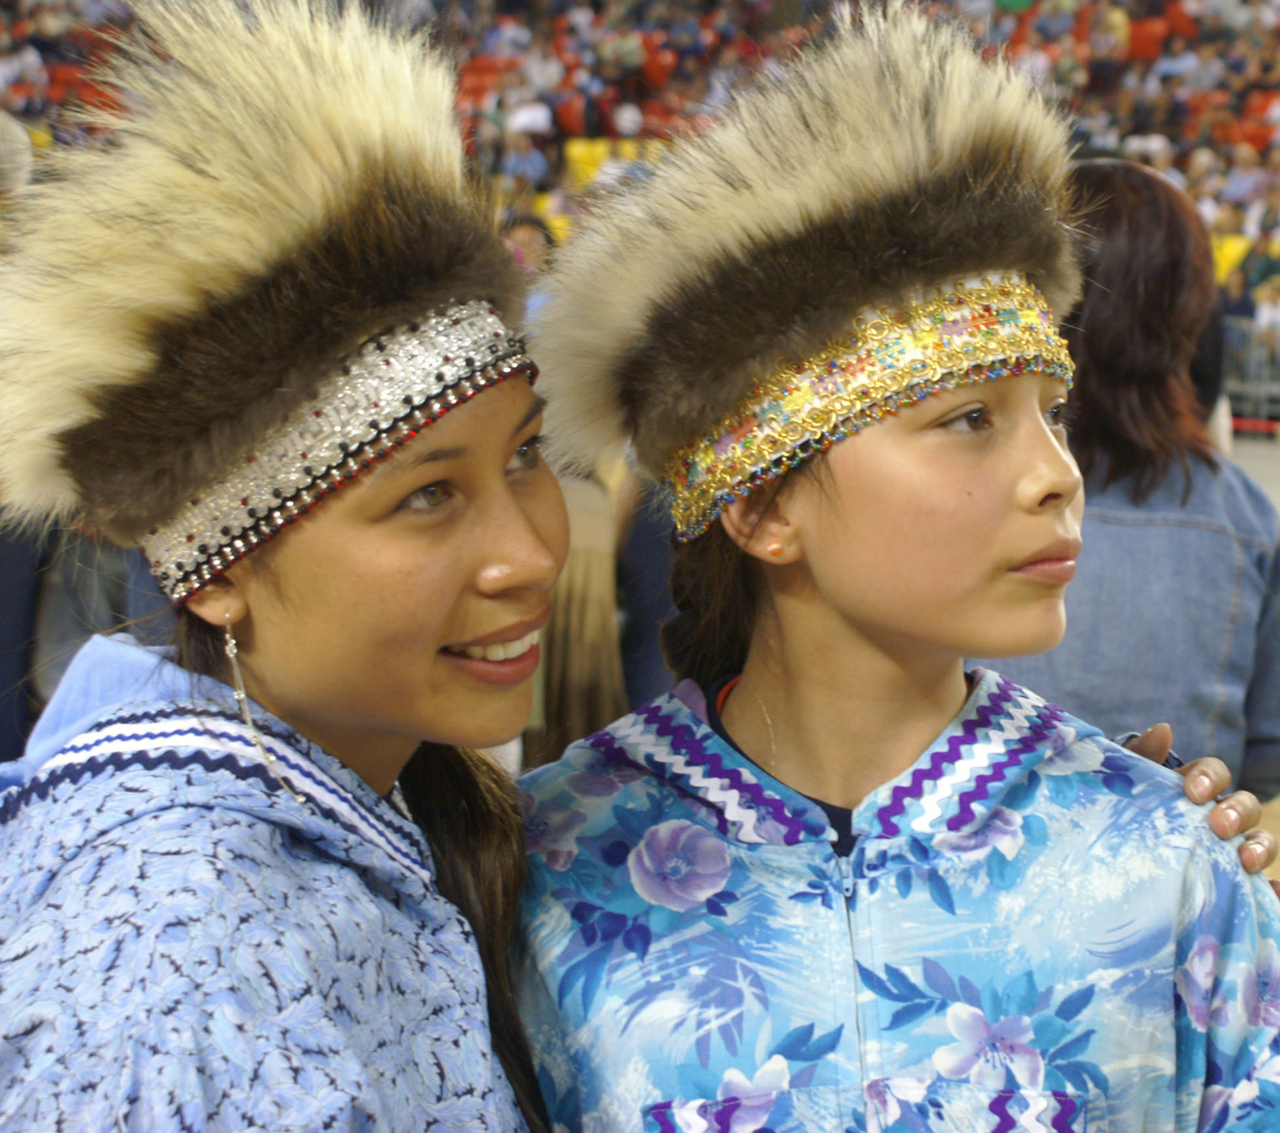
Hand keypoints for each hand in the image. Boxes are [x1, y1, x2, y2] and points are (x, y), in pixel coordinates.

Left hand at [1124, 724, 1278, 894]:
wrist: (1107, 855)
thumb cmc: (1118, 809)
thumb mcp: (1122, 784)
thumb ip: (1139, 756)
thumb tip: (1163, 730)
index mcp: (1193, 788)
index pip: (1215, 773)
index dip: (1209, 777)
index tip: (1193, 792)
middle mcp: (1217, 816)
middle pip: (1245, 806)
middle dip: (1237, 812)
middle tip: (1218, 826)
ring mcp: (1226, 849)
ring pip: (1260, 842)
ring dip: (1261, 847)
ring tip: (1246, 861)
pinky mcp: (1231, 882)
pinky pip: (1261, 886)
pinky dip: (1274, 887)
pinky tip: (1274, 889)